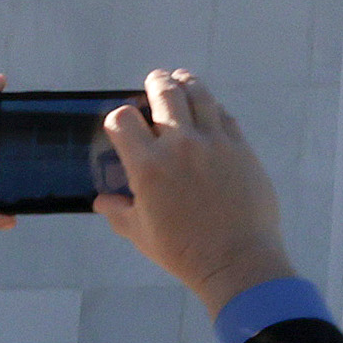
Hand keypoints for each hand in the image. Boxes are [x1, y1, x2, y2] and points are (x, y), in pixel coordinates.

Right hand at [96, 69, 292, 313]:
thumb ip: (118, 212)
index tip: (124, 122)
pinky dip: (213, 108)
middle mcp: (180, 145)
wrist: (237, 262)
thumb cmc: (184, 252)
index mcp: (148, 165)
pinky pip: (225, 115)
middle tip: (155, 81)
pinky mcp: (241, 149)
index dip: (119, 117)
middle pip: (164, 93)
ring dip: (187, 84)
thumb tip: (101, 201)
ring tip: (182, 80)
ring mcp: (214, 143)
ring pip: (199, 94)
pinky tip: (210, 110)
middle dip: (155, 83)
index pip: (123, 119)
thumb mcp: (141, 234)